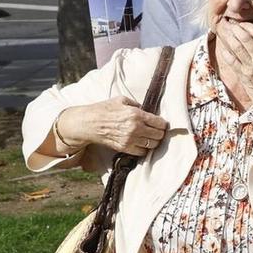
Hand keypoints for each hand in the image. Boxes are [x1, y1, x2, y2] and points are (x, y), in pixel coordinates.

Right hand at [54, 96, 168, 157]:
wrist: (89, 123)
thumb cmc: (104, 109)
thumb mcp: (122, 100)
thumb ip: (137, 105)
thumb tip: (148, 111)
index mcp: (136, 114)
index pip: (160, 123)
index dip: (163, 124)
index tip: (161, 124)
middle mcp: (136, 128)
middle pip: (159, 135)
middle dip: (160, 133)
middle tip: (157, 130)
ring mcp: (130, 140)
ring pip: (153, 145)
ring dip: (153, 141)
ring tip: (150, 137)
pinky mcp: (125, 148)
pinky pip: (142, 152)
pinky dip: (144, 148)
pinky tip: (141, 143)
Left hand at [215, 17, 252, 114]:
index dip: (249, 26)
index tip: (243, 22)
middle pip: (244, 38)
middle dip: (235, 28)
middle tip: (229, 22)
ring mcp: (250, 68)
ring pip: (236, 47)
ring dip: (228, 36)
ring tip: (223, 28)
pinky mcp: (243, 77)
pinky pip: (231, 61)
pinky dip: (226, 52)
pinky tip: (222, 45)